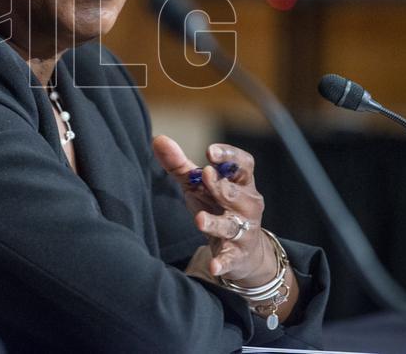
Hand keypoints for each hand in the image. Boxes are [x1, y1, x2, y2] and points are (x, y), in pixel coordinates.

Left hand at [152, 136, 274, 284]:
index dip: (230, 156)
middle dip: (221, 185)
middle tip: (206, 174)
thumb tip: (158, 139)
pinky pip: (231, 258)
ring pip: (231, 225)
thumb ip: (179, 164)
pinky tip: (214, 266)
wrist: (243, 252)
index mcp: (241, 183)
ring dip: (216, 222)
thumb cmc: (217, 207)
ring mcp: (244, 231)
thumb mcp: (199, 186)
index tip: (210, 151)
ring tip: (199, 220)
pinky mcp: (238, 255)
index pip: (244, 165)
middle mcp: (247, 205)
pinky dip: (223, 262)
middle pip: (236, 193)